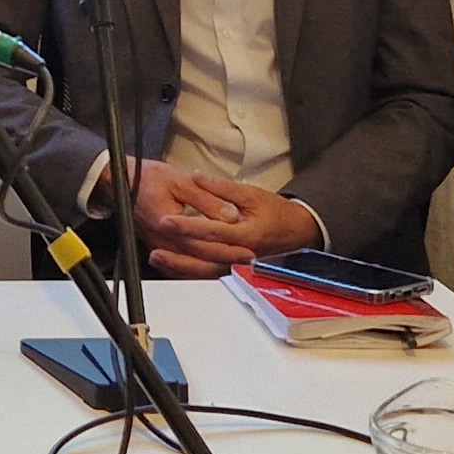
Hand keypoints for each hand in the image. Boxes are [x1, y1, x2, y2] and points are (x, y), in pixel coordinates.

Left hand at [138, 165, 319, 275]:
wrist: (298, 233)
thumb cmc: (277, 214)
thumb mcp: (251, 194)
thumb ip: (221, 187)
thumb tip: (197, 176)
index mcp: (247, 234)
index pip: (212, 231)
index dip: (187, 226)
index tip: (167, 220)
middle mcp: (242, 255)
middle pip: (205, 256)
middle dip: (177, 250)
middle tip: (155, 242)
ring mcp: (239, 268)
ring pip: (204, 272)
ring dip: (179, 266)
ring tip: (157, 257)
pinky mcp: (236, 274)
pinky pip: (209, 277)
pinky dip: (189, 273)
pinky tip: (173, 267)